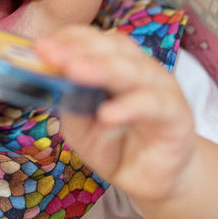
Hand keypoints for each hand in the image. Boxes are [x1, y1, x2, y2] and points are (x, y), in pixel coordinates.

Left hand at [36, 26, 196, 201]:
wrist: (153, 180)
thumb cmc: (116, 145)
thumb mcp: (81, 126)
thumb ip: (69, 102)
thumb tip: (48, 80)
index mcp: (118, 64)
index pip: (96, 40)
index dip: (70, 38)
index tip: (40, 47)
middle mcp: (141, 70)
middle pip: (114, 47)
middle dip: (80, 48)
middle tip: (51, 55)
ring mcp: (162, 89)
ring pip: (134, 70)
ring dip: (102, 68)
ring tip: (73, 71)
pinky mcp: (177, 116)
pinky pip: (154, 105)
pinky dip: (129, 106)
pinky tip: (107, 114)